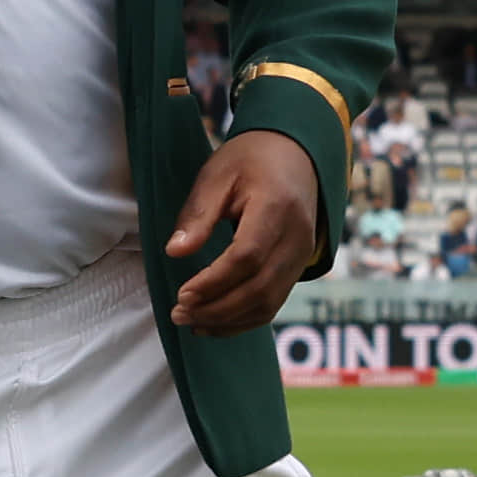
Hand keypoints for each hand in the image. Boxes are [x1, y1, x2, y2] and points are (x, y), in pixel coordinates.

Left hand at [159, 129, 331, 332]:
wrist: (295, 154)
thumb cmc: (250, 160)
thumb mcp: (217, 175)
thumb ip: (198, 214)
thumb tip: (175, 252)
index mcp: (276, 206)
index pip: (247, 256)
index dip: (214, 281)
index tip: (182, 294)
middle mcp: (296, 236)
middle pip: (259, 288)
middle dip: (217, 309)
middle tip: (178, 314)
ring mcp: (301, 254)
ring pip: (268, 303)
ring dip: (228, 320)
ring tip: (191, 322)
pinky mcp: (298, 266)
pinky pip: (274, 303)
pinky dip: (244, 320)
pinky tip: (215, 322)